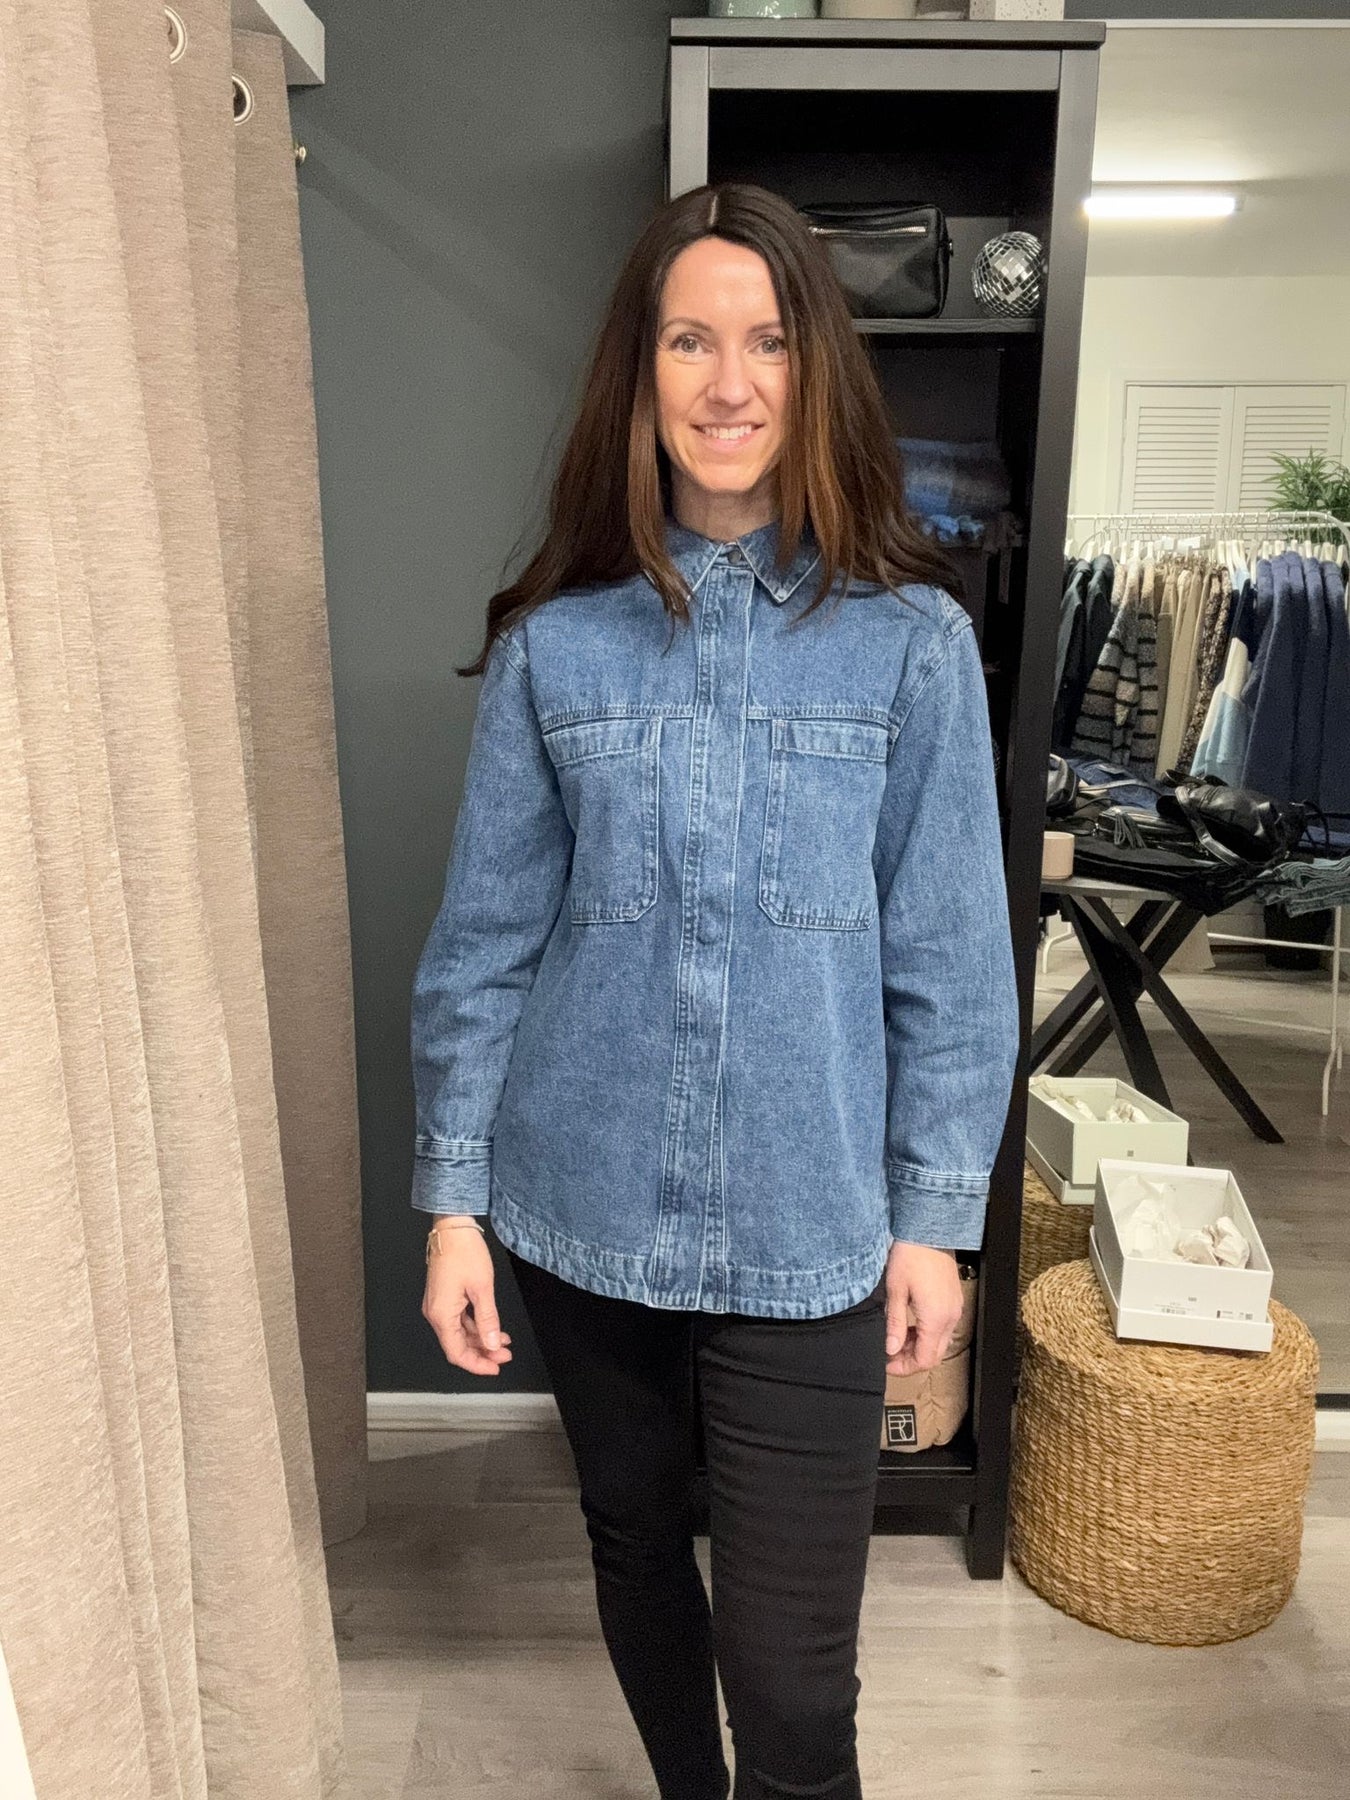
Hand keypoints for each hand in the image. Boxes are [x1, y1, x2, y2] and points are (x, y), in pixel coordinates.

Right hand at [421, 1222, 512, 1376]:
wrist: (452, 1227)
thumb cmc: (463, 1251)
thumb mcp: (482, 1288)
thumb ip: (488, 1319)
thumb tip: (492, 1344)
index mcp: (441, 1314)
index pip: (457, 1353)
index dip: (477, 1365)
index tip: (495, 1367)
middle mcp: (435, 1313)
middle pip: (458, 1345)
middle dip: (482, 1353)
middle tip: (504, 1355)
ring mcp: (438, 1305)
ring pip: (459, 1333)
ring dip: (481, 1339)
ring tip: (502, 1341)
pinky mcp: (443, 1297)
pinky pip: (458, 1320)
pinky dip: (475, 1326)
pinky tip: (491, 1327)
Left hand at [884, 1241, 962, 1376]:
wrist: (928, 1232)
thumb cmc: (911, 1256)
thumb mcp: (895, 1291)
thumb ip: (895, 1324)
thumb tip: (891, 1348)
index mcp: (936, 1319)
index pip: (924, 1359)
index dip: (905, 1367)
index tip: (887, 1363)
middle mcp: (950, 1318)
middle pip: (934, 1355)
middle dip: (912, 1359)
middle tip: (891, 1353)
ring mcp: (955, 1309)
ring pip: (940, 1343)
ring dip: (920, 1346)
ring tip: (898, 1337)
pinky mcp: (954, 1301)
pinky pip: (944, 1328)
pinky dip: (928, 1333)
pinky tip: (912, 1324)